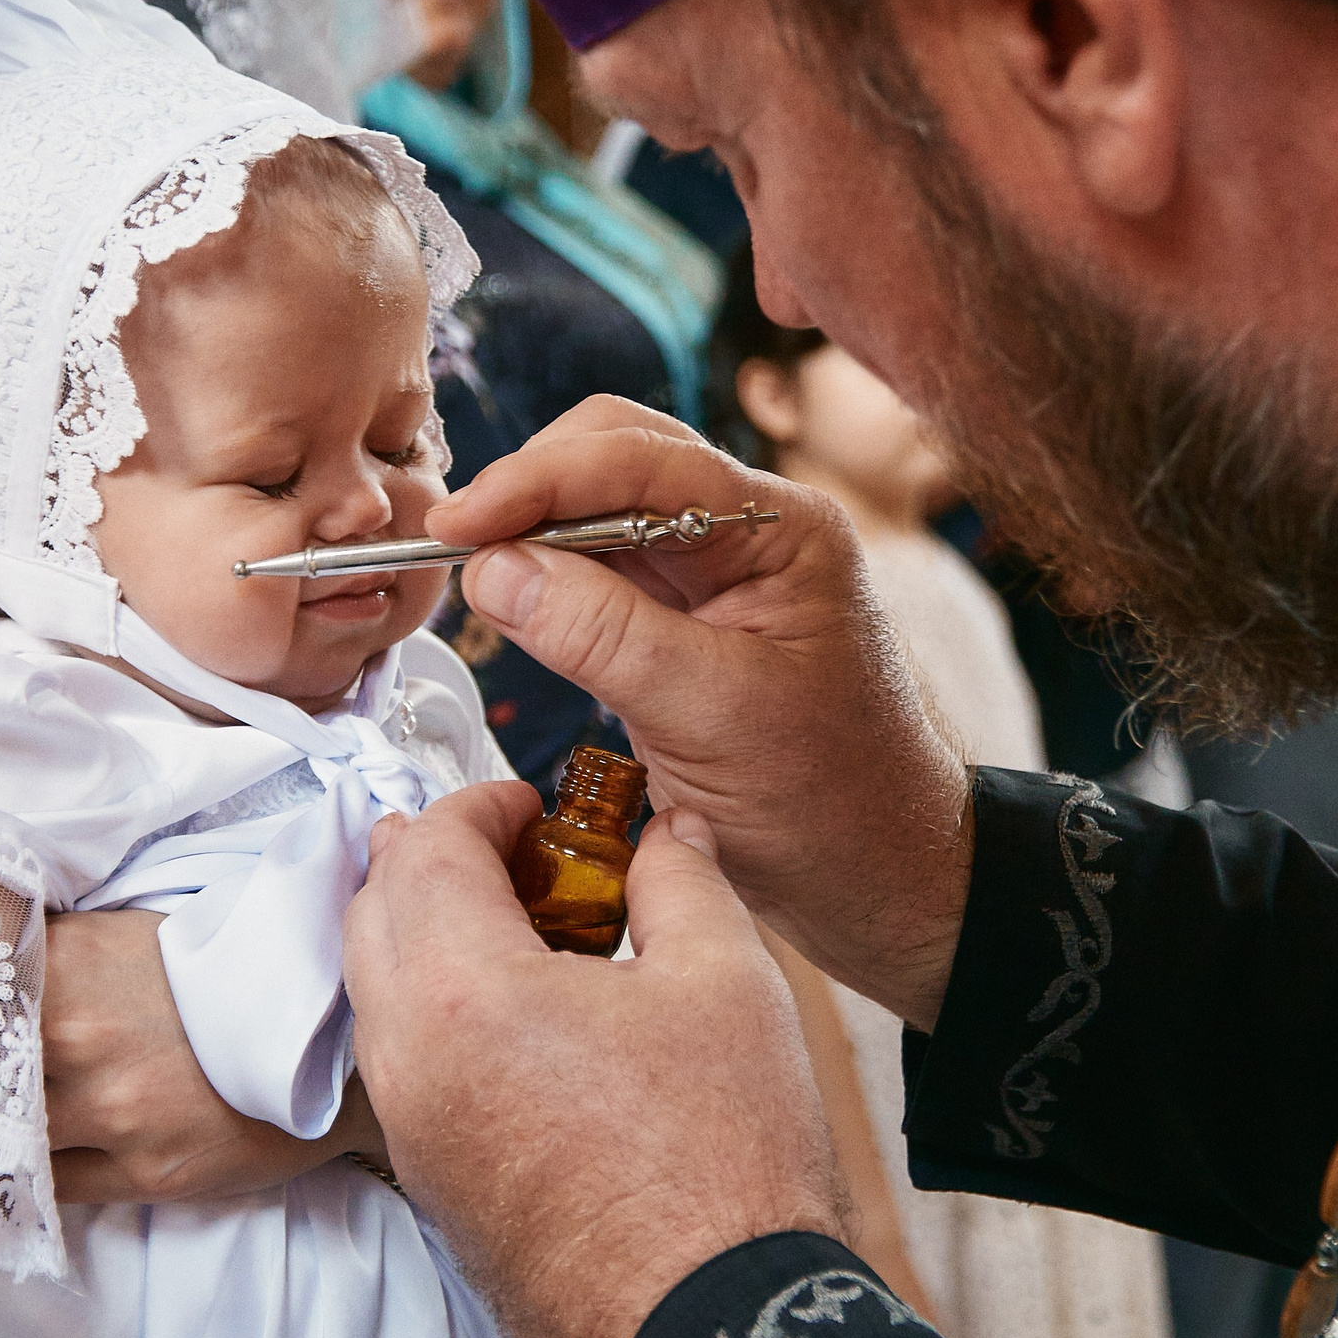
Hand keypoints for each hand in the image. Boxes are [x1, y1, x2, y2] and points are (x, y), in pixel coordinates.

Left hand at [45, 908, 389, 1200]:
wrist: (316, 1034)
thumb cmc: (209, 976)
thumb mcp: (119, 935)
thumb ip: (40, 952)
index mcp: (66, 965)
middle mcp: (78, 1035)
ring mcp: (112, 1109)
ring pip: (1, 1143)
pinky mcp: (144, 1169)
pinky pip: (49, 1188)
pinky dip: (23, 1181)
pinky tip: (11, 1172)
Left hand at [345, 783, 845, 1337]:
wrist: (714, 1330)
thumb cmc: (725, 1160)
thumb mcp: (726, 982)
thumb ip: (681, 880)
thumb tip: (668, 833)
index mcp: (465, 989)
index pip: (424, 851)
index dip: (476, 807)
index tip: (530, 807)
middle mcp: (410, 1058)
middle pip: (371, 915)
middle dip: (428, 863)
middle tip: (508, 854)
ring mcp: (411, 1133)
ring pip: (374, 997)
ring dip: (422, 940)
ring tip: (517, 933)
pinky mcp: (431, 1189)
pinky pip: (400, 1070)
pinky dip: (433, 1016)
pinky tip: (518, 1025)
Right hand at [426, 397, 972, 1029]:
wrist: (880, 880)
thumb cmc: (834, 802)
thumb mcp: (712, 717)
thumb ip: (603, 637)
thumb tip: (495, 570)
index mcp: (782, 530)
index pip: (640, 458)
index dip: (538, 481)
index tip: (460, 525)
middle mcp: (748, 534)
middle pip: (614, 458)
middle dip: (531, 489)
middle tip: (457, 544)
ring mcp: (714, 578)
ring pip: (598, 514)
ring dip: (532, 534)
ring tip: (472, 574)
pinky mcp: (681, 627)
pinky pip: (599, 577)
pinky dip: (547, 582)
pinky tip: (512, 606)